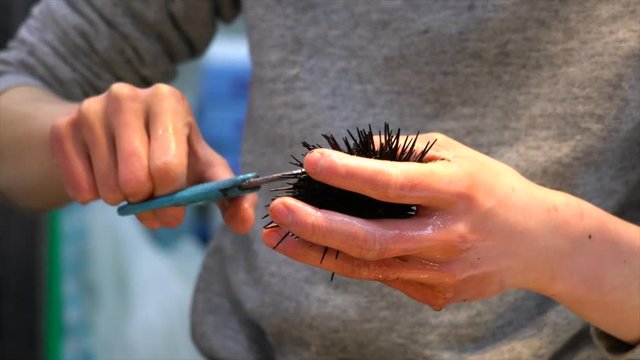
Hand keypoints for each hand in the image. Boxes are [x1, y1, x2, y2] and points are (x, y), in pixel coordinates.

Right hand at [49, 82, 255, 230]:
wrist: (116, 133)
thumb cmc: (170, 153)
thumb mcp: (202, 168)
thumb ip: (230, 195)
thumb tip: (245, 223)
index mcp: (169, 100)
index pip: (167, 169)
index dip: (171, 197)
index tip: (173, 201)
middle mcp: (127, 96)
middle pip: (135, 180)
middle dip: (147, 202)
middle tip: (149, 195)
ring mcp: (90, 108)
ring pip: (107, 188)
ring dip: (121, 200)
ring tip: (127, 184)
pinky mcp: (62, 127)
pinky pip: (78, 188)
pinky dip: (93, 197)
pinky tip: (102, 178)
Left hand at [262, 133, 557, 308]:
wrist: (538, 242)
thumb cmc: (491, 188)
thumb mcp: (457, 155)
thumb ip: (404, 152)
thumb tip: (353, 150)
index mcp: (458, 191)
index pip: (394, 183)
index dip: (349, 174)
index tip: (311, 162)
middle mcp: (449, 236)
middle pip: (374, 238)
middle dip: (319, 226)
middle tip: (278, 211)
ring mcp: (443, 272)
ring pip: (370, 266)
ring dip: (318, 251)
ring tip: (278, 237)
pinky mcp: (438, 294)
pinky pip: (383, 278)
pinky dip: (346, 261)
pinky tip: (315, 248)